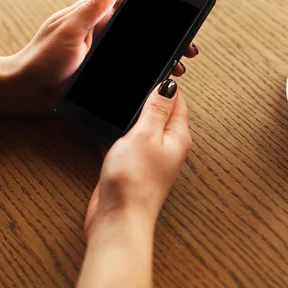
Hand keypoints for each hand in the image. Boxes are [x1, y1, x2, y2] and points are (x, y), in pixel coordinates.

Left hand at [9, 0, 198, 111]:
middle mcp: (105, 29)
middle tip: (190, 38)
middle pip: (146, 21)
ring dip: (167, 50)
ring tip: (183, 59)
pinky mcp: (109, 68)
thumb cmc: (42, 58)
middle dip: (172, 26)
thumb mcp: (69, 29)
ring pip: (145, 45)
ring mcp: (109, 49)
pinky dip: (155, 67)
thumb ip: (93, 6)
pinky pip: (138, 64)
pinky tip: (165, 75)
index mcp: (97, 14)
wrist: (29, 91)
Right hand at [83, 78, 190, 238]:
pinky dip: (121, 133)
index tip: (153, 68)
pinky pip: (130, 143)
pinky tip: (109, 129)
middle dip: (149, 97)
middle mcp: (168, 147)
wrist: (118, 219)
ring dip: (133, 116)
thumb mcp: (145, 135)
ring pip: (144, 128)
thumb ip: (156, 109)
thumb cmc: (134, 181)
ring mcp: (150, 158)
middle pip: (162, 113)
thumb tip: (169, 85)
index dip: (165, 83)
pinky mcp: (133, 168)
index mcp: (178, 136)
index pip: (177, 100)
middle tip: (134, 81)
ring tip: (121, 104)